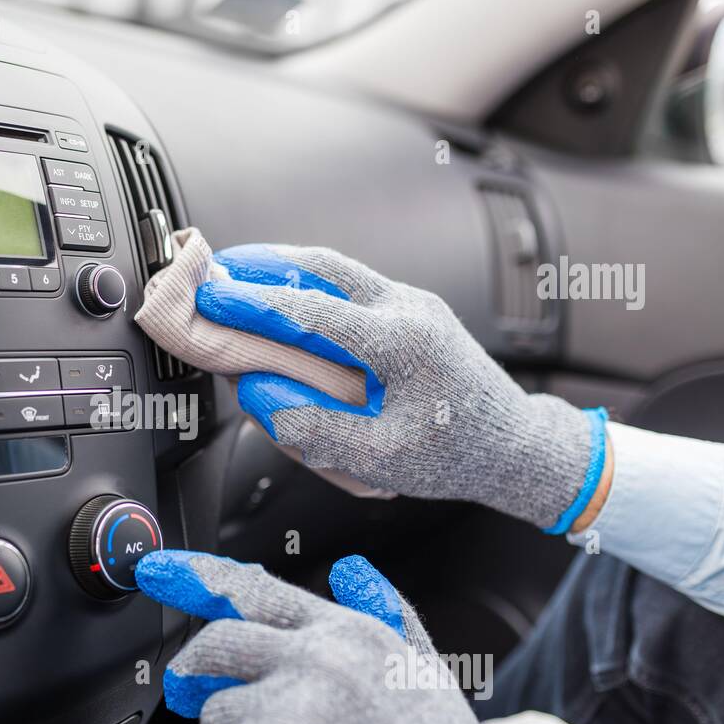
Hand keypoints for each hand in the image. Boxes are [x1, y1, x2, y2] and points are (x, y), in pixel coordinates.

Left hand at [135, 549, 545, 723]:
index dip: (198, 575)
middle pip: (217, 645)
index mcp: (352, 635)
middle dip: (194, 672)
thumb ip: (389, 614)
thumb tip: (349, 568)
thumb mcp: (428, 675)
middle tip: (185, 695)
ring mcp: (289, 712)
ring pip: (216, 716)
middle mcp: (317, 661)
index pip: (258, 590)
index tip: (156, 569)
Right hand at [137, 230, 607, 532]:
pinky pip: (349, 286)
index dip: (252, 303)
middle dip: (260, 264)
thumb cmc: (458, 455)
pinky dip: (307, 285)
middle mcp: (408, 310)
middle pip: (321, 268)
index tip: (210, 297)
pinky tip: (279, 295)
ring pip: (334, 270)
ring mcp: (411, 304)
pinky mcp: (408, 312)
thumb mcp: (380, 459)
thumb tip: (258, 398)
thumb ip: (314, 428)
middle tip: (211, 267)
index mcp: (403, 343)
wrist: (514, 446)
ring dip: (281, 268)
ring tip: (233, 272)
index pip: (311, 313)